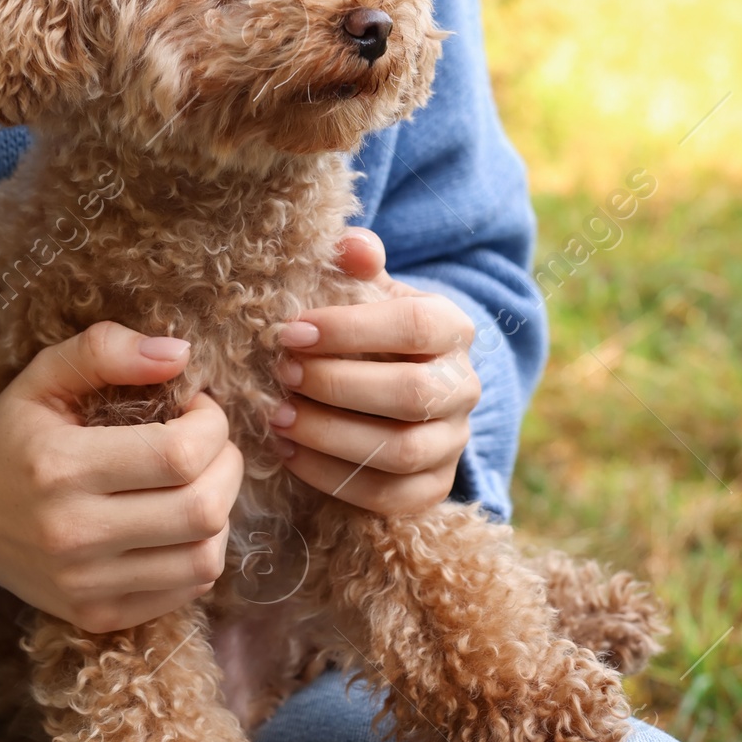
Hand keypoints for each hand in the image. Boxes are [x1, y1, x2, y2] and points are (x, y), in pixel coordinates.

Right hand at [0, 320, 244, 633]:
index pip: (178, 455)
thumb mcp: (42, 377)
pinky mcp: (97, 616)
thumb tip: (180, 353)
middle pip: (201, 511)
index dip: (211, 426)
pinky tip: (178, 523)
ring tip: (198, 482)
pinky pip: (185, 593)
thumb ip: (104, 350)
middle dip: (227, 466)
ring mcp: (87, 584)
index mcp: (61, 466)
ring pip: (205, 560)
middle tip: (210, 443)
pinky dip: (199, 553)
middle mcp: (75, 534)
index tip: (198, 408)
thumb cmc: (9, 437)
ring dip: (221, 513)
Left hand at [269, 228, 480, 516]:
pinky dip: (333, 479)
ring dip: (330, 437)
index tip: (290, 332)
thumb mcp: (364, 288)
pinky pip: (388, 496)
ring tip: (278, 419)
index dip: (351, 330)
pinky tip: (289, 454)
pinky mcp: (432, 488)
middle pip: (411, 394)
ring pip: (401, 452)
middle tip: (281, 375)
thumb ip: (356, 261)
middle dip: (337, 386)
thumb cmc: (367, 325)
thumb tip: (352, 245)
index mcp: (452, 328)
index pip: (416, 327)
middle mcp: (463, 387)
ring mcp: (452, 443)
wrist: (392, 377)